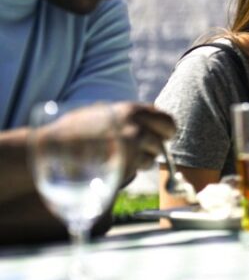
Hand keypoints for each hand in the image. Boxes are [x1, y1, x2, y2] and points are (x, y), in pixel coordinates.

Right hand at [42, 102, 175, 182]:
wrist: (52, 149)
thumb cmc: (73, 130)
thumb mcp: (102, 112)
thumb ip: (126, 115)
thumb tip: (146, 119)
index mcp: (132, 111)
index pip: (166, 120)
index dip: (165, 129)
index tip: (163, 135)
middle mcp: (136, 128)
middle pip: (163, 141)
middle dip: (156, 146)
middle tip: (145, 149)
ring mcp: (131, 150)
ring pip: (152, 158)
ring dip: (142, 160)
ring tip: (120, 157)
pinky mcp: (124, 168)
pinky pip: (137, 169)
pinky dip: (130, 169)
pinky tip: (113, 165)